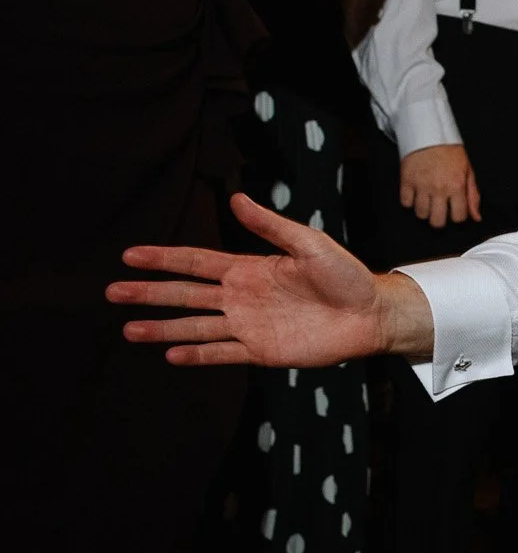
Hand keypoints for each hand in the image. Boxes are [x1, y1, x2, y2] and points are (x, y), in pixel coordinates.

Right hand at [109, 193, 430, 366]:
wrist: (371, 313)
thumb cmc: (346, 275)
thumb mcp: (308, 244)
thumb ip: (270, 226)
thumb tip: (236, 198)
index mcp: (248, 268)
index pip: (195, 262)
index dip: (163, 259)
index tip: (130, 255)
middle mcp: (241, 297)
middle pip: (185, 294)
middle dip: (149, 293)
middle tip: (112, 291)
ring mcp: (249, 324)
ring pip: (196, 326)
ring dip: (162, 328)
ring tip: (128, 329)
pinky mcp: (262, 350)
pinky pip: (223, 352)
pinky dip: (198, 354)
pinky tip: (171, 353)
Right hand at [399, 144, 481, 227]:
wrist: (429, 133)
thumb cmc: (450, 152)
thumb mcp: (468, 171)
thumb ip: (473, 195)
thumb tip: (476, 217)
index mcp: (456, 186)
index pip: (458, 217)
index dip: (457, 216)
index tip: (454, 210)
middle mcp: (439, 188)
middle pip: (437, 222)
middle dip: (439, 219)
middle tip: (439, 210)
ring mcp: (421, 185)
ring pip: (421, 214)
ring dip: (424, 211)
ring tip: (428, 201)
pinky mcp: (406, 180)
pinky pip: (405, 203)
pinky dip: (410, 202)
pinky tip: (416, 195)